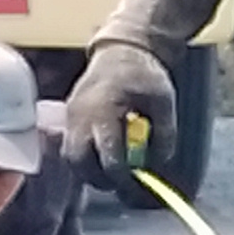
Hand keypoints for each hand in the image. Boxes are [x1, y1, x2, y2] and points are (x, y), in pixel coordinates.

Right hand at [67, 39, 176, 178]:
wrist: (121, 50)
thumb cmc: (143, 74)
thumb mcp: (164, 101)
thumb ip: (164, 134)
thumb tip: (158, 163)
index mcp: (105, 109)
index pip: (107, 155)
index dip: (121, 176)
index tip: (135, 183)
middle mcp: (81, 116)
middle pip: (80, 163)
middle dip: (100, 180)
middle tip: (122, 183)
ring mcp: (71, 117)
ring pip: (71, 158)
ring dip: (90, 172)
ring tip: (114, 172)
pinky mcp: (69, 118)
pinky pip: (70, 148)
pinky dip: (85, 160)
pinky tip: (103, 159)